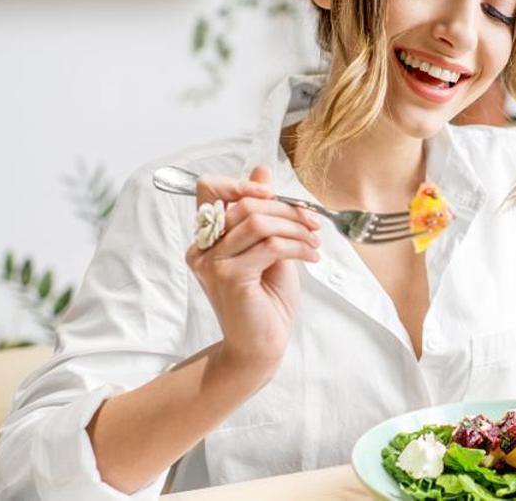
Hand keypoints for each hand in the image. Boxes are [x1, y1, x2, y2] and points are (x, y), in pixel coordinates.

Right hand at [184, 166, 320, 385]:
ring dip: (295, 227)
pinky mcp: (229, 278)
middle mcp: (202, 248)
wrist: (262, 345)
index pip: (208, 188)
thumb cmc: (266, 299)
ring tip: (314, 240)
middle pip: (244, 204)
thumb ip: (263, 212)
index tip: (272, 193)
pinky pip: (269, 246)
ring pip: (258, 222)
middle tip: (312, 221)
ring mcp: (212, 263)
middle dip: (286, 208)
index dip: (240, 182)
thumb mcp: (269, 246)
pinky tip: (312, 255)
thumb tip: (262, 170)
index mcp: (207, 237)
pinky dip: (298, 246)